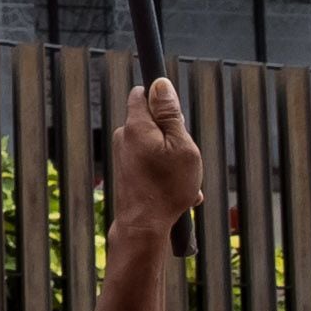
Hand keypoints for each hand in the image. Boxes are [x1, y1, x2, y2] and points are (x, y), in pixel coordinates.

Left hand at [111, 77, 202, 236]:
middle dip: (173, 134)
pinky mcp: (127, 172)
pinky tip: (179, 192)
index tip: (177, 116)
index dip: (163, 100)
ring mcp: (124, 155)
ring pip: (156, 145)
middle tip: (184, 154)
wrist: (144, 227)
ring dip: (174, 159)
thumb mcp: (181, 145)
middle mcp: (125, 137)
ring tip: (185, 181)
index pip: (143, 93)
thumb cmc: (166, 188)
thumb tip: (160, 83)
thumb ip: (170, 113)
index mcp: (136, 125)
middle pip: (153, 121)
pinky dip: (166, 174)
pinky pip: (152, 163)